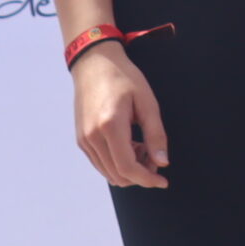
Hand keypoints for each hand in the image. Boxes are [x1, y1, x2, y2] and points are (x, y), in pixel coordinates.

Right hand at [73, 42, 169, 188]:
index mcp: (110, 126)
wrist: (94, 64)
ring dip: (129, 170)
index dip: (147, 179)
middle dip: (141, 174)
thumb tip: (162, 163)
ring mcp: (84, 140)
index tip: (163, 181)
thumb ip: (156, 134)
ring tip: (143, 147)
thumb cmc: (124, 79)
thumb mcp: (147, 102)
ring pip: (109, 172)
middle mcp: (92, 137)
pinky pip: (101, 163)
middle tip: (155, 157)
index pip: (128, 167)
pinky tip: (130, 145)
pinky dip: (118, 163)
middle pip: (118, 175)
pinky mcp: (81, 140)